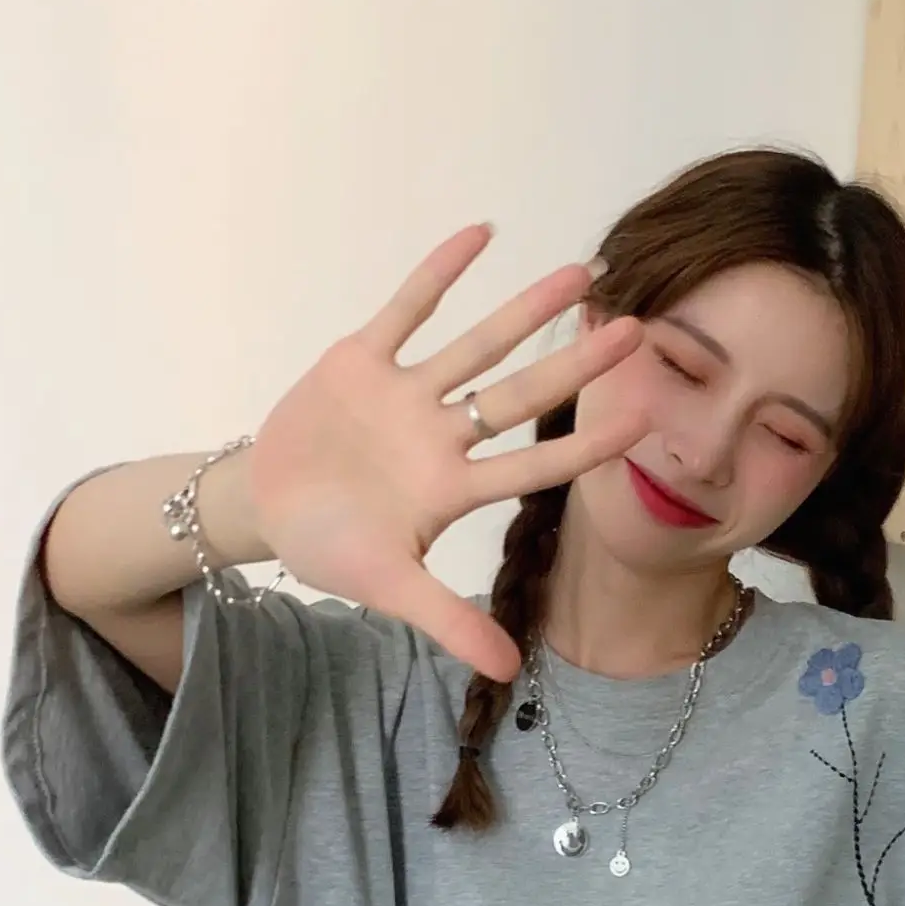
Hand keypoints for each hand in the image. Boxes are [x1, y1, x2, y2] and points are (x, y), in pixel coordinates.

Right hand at [246, 226, 647, 679]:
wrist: (262, 510)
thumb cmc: (330, 548)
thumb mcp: (389, 590)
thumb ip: (448, 622)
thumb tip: (509, 672)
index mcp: (453, 488)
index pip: (533, 465)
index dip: (584, 445)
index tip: (642, 423)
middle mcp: (443, 435)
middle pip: (521, 393)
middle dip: (576, 363)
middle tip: (639, 330)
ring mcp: (407, 394)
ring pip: (478, 344)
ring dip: (527, 309)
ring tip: (583, 270)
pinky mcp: (363, 360)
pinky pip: (407, 309)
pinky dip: (439, 274)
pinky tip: (482, 233)